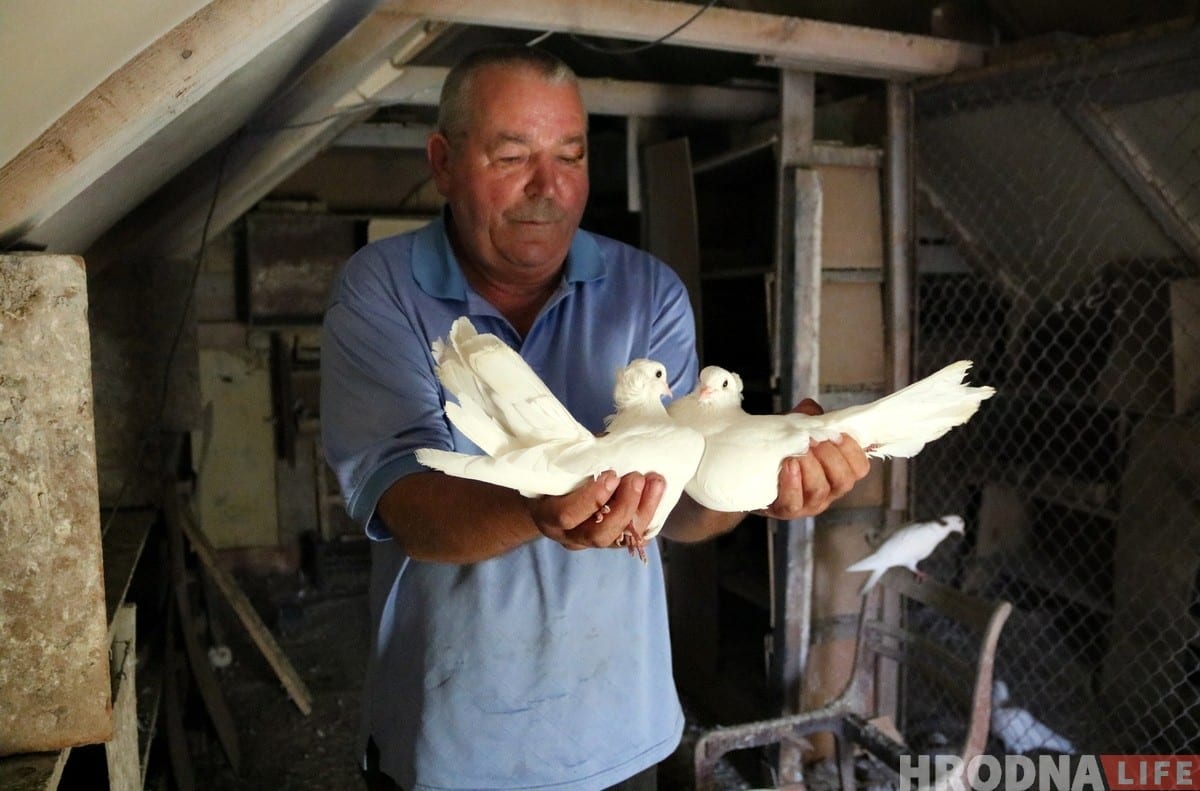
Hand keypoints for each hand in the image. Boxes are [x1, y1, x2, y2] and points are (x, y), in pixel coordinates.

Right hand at [528, 470, 665, 551]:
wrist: (553, 494)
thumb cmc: (557, 471)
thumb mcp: (560, 463)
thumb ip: (580, 458)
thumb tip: (610, 443)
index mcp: (547, 514)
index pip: (567, 514)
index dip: (591, 498)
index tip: (611, 474)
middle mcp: (568, 535)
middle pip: (598, 534)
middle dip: (623, 506)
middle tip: (637, 478)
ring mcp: (590, 542)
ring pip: (619, 539)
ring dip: (642, 510)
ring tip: (655, 482)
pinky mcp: (610, 542)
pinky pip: (633, 537)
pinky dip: (648, 515)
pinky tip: (657, 493)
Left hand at [760, 398, 870, 519]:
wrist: (751, 471)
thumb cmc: (782, 450)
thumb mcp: (797, 430)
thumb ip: (808, 417)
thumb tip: (812, 409)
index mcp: (838, 471)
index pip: (860, 468)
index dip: (852, 450)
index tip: (836, 434)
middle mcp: (829, 491)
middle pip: (843, 480)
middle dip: (829, 456)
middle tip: (813, 440)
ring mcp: (809, 503)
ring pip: (820, 490)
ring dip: (810, 467)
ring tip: (797, 453)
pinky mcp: (787, 510)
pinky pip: (794, 502)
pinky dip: (792, 483)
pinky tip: (788, 465)